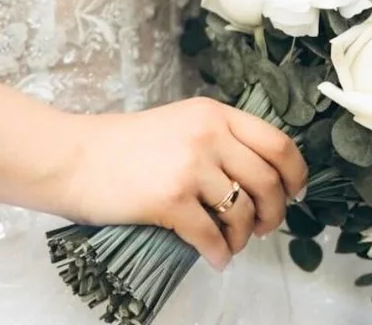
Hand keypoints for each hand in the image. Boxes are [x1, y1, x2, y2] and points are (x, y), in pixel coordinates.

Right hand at [54, 96, 306, 271]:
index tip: (294, 192)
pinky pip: (213, 237)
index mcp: (212, 114)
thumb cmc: (124, 145)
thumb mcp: (179, 124)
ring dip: (243, 237)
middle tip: (261, 227)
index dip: (295, 173)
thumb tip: (260, 178)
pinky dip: (220, 254)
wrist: (76, 157)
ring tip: (231, 243)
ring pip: (243, 212)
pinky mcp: (171, 199)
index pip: (277, 142)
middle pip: (268, 181)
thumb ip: (218, 140)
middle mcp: (207, 135)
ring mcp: (190, 167)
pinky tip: (214, 257)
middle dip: (273, 213)